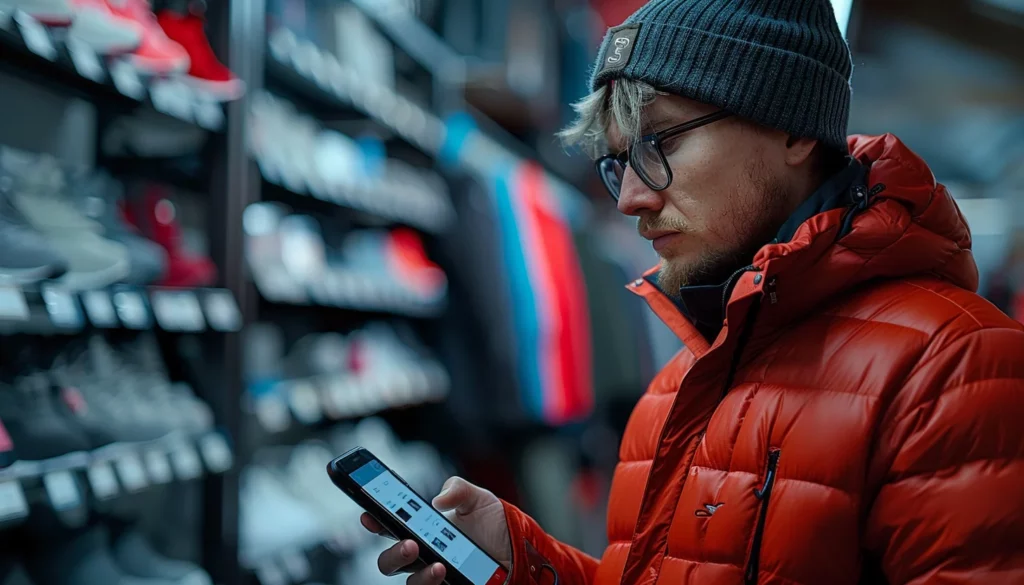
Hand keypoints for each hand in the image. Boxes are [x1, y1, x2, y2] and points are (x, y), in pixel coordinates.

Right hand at [362, 476, 511, 584]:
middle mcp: (426, 554)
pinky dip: (432, 584)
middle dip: (393, 554)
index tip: (368, 516)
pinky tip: (446, 575)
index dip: (374, 522)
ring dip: (419, 575)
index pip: (391, 527)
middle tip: (410, 543)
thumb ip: (458, 489)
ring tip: (438, 564)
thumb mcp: (479, 499)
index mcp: (424, 529)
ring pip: (410, 583)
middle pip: (391, 561)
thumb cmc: (496, 526)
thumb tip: (440, 498)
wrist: (521, 550)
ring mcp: (436, 575)